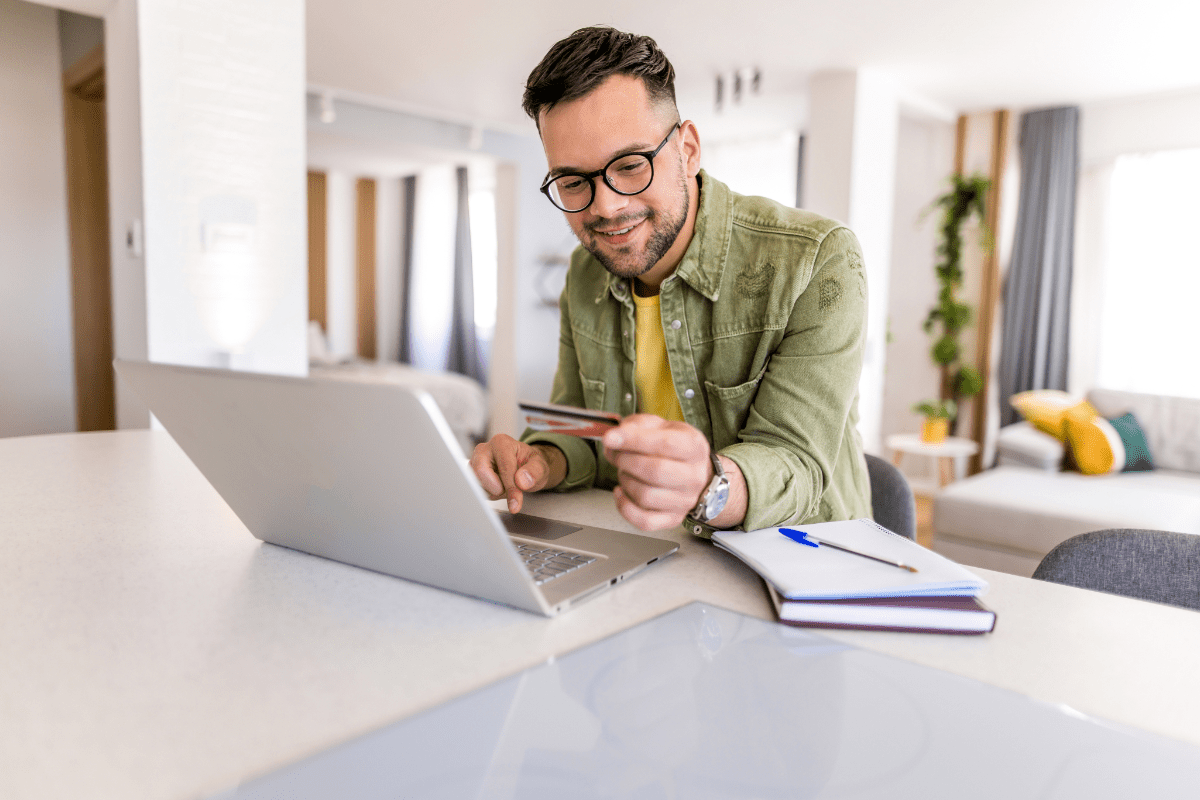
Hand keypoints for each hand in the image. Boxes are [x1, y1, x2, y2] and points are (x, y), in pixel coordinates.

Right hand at [470, 435, 563, 513]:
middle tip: (508, 489)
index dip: (510, 488)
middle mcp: (484, 449)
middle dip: (496, 488)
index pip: (503, 468)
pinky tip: (499, 487)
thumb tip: (522, 480)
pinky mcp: (472, 475)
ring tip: (506, 485)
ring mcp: (475, 462)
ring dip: (493, 492)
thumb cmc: (530, 465)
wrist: (524, 469)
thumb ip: (535, 471)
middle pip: (481, 473)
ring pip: (477, 484)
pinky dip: (489, 494)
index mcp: (501, 443)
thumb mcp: (540, 466)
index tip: (515, 504)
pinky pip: (476, 490)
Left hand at [601, 415, 712, 530]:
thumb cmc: (672, 448)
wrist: (693, 471)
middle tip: (615, 454)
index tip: (610, 438)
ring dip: (625, 481)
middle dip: (625, 461)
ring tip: (624, 471)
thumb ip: (635, 426)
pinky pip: (645, 521)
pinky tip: (621, 491)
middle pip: (655, 471)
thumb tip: (614, 439)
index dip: (634, 440)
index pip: (665, 444)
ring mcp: (685, 500)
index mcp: (694, 446)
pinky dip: (625, 507)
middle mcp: (694, 476)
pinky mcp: (674, 518)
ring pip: (646, 496)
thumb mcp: (658, 426)